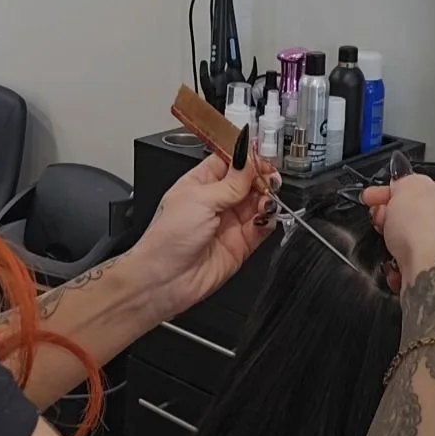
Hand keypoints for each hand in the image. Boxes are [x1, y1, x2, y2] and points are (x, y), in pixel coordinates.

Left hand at [129, 136, 279, 321]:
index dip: (246, 158)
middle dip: (261, 178)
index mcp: (200, 183)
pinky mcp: (240, 244)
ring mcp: (228, 223)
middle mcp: (215, 202)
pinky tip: (264, 218)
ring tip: (266, 199)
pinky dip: (267, 221)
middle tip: (269, 178)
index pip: (229, 161)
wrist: (165, 279)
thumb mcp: (200, 199)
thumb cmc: (167, 238)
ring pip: (258, 203)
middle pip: (248, 181)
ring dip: (266, 199)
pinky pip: (261, 227)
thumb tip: (249, 160)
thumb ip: (231, 182)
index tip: (261, 155)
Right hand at [363, 175, 434, 341]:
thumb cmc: (428, 228)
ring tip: (389, 253)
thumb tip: (402, 187)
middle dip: (399, 220)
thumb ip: (404, 183)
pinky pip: (432, 273)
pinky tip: (400, 272)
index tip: (375, 198)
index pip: (432, 188)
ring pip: (429, 247)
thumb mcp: (408, 187)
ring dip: (403, 248)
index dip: (398, 191)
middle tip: (379, 222)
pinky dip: (412, 272)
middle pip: (430, 218)